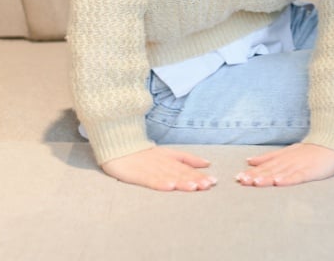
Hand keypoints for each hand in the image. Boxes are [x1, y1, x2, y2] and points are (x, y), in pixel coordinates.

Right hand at [100, 146, 217, 191]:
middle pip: (181, 172)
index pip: (187, 167)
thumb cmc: (144, 153)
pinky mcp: (139, 175)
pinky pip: (151, 180)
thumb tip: (207, 163)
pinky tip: (169, 187)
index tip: (213, 181)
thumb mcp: (169, 153)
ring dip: (182, 182)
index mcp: (171, 158)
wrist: (120, 146)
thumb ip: (187, 158)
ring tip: (194, 187)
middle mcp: (163, 164)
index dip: (200, 174)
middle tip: (208, 185)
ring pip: (169, 176)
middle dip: (195, 179)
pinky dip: (160, 184)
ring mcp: (151, 169)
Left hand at [236, 143, 333, 187]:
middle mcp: (288, 161)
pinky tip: (278, 182)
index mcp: (283, 157)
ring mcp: (299, 165)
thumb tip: (249, 161)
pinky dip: (287, 179)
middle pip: (270, 169)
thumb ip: (269, 157)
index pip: (265, 165)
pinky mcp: (310, 171)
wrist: (333, 142)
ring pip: (281, 172)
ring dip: (267, 178)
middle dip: (255, 176)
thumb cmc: (310, 150)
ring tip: (255, 183)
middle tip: (242, 181)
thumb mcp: (287, 151)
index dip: (252, 171)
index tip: (238, 178)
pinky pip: (298, 176)